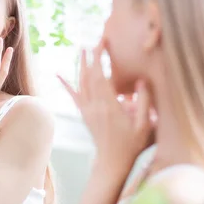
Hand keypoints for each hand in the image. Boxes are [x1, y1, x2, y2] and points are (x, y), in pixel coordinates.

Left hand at [58, 40, 152, 169]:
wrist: (113, 163)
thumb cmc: (132, 146)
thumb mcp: (144, 125)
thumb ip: (143, 102)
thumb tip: (141, 80)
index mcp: (109, 106)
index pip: (101, 75)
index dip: (100, 57)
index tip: (102, 42)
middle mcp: (95, 106)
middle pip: (89, 76)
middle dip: (91, 56)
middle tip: (94, 40)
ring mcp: (88, 111)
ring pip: (81, 83)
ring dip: (81, 65)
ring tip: (82, 49)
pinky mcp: (85, 116)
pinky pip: (74, 97)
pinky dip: (66, 84)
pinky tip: (59, 75)